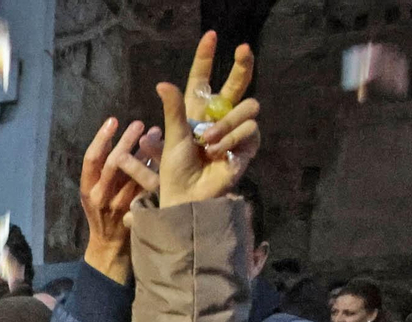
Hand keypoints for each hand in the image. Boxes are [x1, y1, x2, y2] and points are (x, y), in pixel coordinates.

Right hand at [81, 118, 162, 282]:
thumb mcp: (95, 194)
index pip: (91, 159)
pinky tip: (163, 157)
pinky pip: (146, 188)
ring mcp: (118, 205)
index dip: (101, 139)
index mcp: (87, 189)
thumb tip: (119, 143)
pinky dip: (154, 171)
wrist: (109, 248)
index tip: (113, 120)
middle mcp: (100, 196)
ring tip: (155, 133)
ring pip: (132, 175)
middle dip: (125, 142)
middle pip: (112, 164)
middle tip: (139, 124)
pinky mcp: (135, 212)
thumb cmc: (103, 215)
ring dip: (145, 153)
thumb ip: (103, 173)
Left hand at [156, 32, 259, 207]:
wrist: (188, 196)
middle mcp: (218, 116)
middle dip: (242, 64)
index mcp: (196, 111)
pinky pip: (249, 130)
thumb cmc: (176, 170)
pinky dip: (231, 140)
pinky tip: (218, 152)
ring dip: (225, 124)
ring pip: (247, 107)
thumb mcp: (172, 137)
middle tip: (243, 48)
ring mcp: (235, 130)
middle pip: (237, 83)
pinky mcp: (247, 145)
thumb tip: (162, 83)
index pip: (202, 78)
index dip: (206, 57)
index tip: (211, 36)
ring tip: (207, 142)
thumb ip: (172, 110)